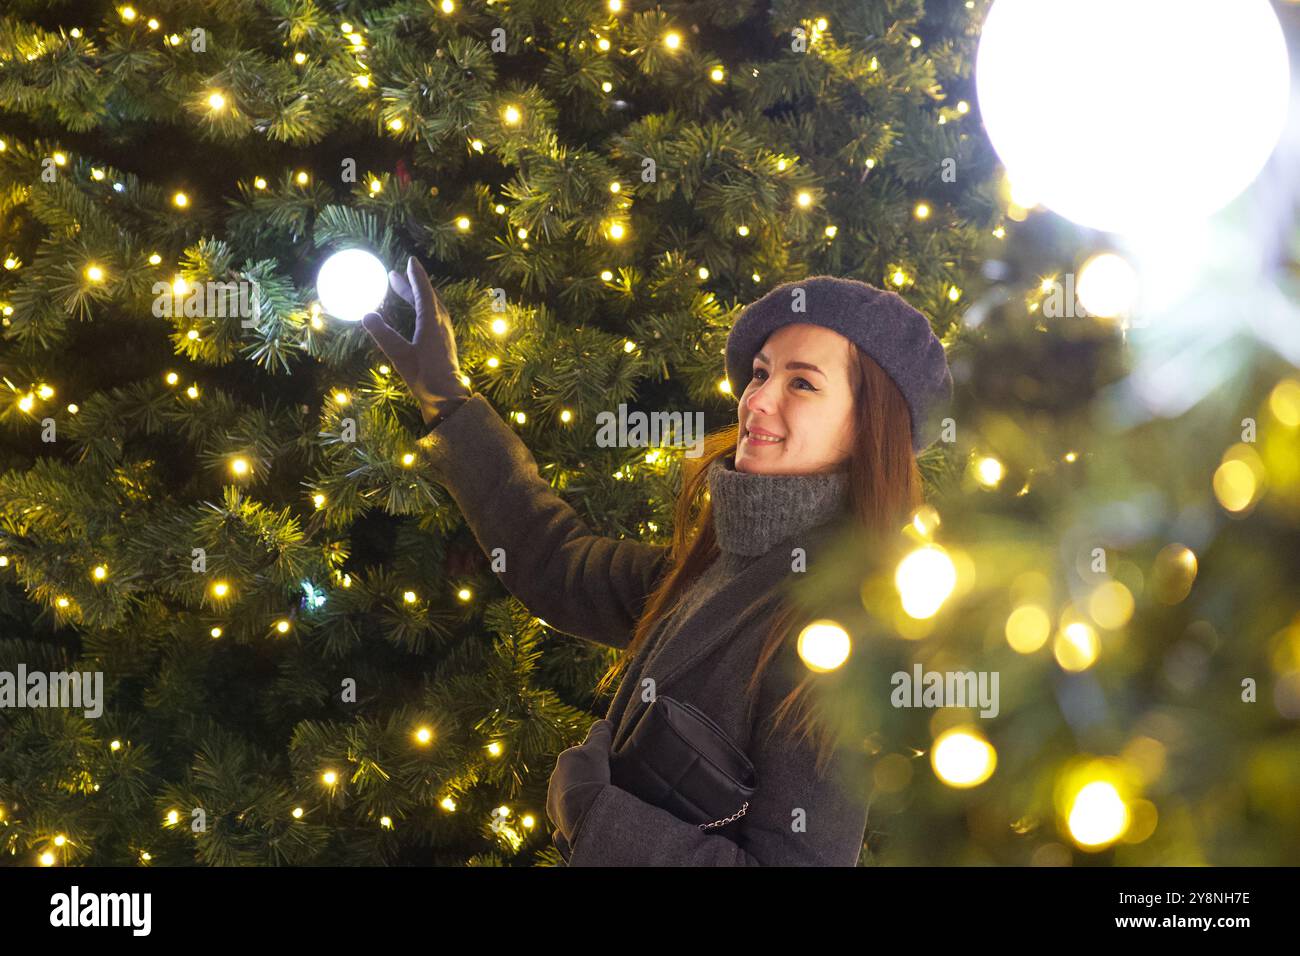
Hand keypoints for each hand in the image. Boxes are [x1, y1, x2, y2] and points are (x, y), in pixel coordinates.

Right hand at [361, 256, 470, 426]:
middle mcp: (441, 324)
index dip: (416, 276)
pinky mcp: (444, 343)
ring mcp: (444, 334)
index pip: (424, 292)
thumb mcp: (399, 355)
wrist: (447, 397)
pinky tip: (415, 315)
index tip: (410, 261)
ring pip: (431, 307)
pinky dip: (422, 308)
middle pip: (427, 297)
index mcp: (431, 322)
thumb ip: (384, 334)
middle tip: (395, 275)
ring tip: (402, 290)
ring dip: (417, 296)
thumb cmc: (424, 376)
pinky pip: (433, 317)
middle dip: (412, 284)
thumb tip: (367, 315)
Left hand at [546, 719, 613, 843]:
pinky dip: (575, 816)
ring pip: (569, 796)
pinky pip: (567, 816)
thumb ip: (600, 735)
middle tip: (603, 785)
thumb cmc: (592, 776)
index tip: (604, 765)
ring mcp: (555, 800)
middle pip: (574, 776)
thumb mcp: (598, 751)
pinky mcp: (557, 819)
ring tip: (596, 805)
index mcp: (567, 759)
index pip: (581, 755)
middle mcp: (556, 777)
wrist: (581, 810)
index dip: (594, 760)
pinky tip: (587, 818)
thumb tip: (605, 721)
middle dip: (585, 779)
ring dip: (579, 798)